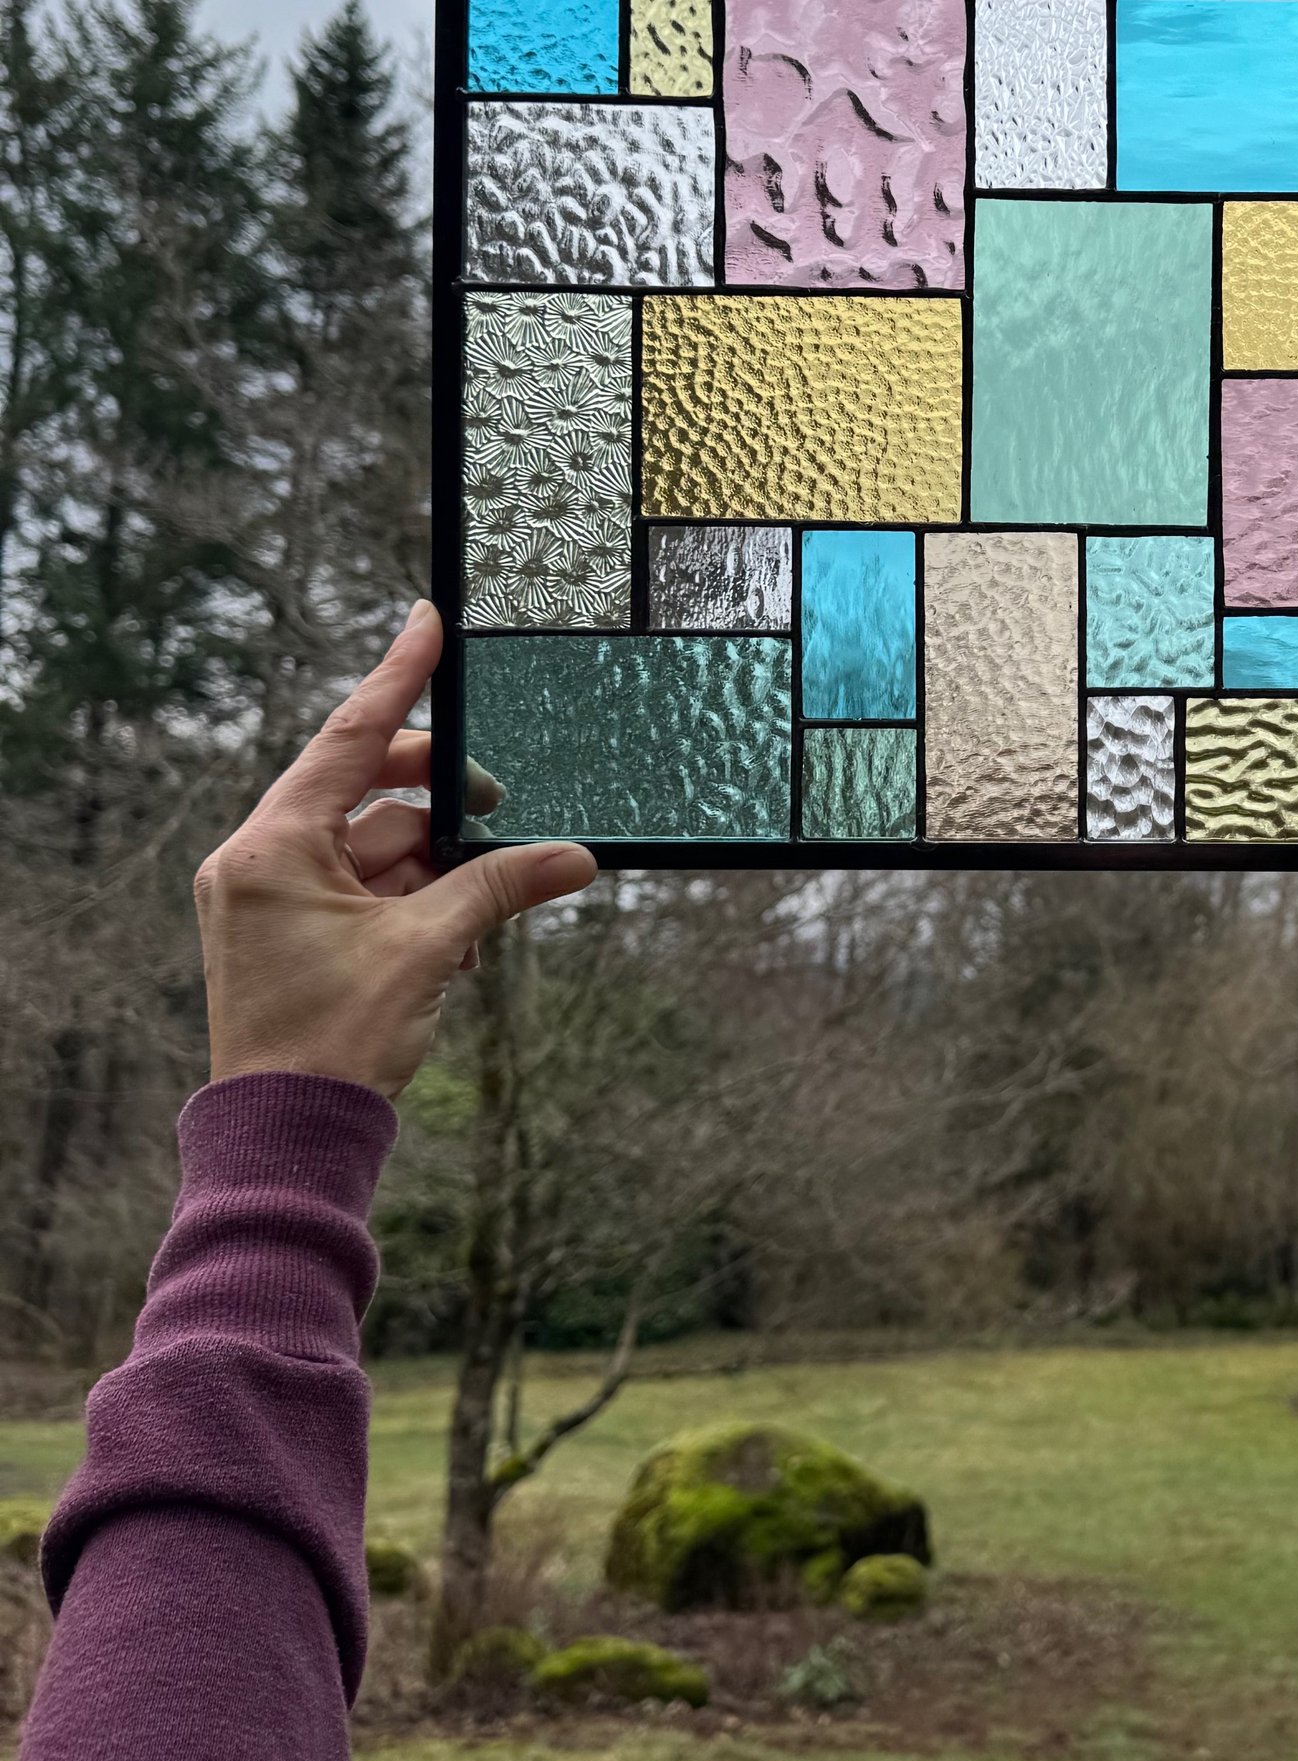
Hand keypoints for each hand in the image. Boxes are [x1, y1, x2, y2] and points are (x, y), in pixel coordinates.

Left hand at [194, 602, 595, 1097]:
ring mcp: (272, 899)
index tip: (428, 623)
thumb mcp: (427, 950)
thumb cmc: (332, 1043)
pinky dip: (416, 894)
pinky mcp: (292, 934)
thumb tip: (575, 856)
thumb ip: (498, 887)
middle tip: (500, 797)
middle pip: (365, 791)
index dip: (397, 678)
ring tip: (492, 887)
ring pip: (375, 845)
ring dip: (437, 859)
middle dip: (438, 794)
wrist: (286, 1137)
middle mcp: (259, 861)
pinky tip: (463, 924)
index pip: (347, 737)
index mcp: (270, 847)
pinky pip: (365, 887)